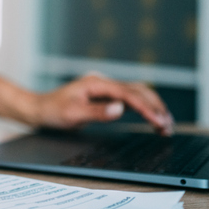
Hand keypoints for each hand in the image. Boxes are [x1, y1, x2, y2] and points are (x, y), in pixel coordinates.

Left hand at [33, 73, 173, 134]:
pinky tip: (152, 119)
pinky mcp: (105, 97)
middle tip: (168, 125)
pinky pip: (129, 100)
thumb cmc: (53, 111)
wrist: (40, 109)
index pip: (128, 94)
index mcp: (96, 84)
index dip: (146, 108)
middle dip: (155, 107)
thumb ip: (97, 112)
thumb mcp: (73, 114)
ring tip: (166, 125)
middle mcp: (103, 83)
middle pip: (137, 90)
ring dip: (152, 107)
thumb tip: (120, 109)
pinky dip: (143, 109)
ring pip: (136, 94)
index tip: (158, 121)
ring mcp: (104, 89)